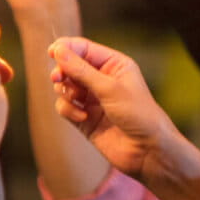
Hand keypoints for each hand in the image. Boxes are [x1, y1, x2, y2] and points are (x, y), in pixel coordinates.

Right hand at [48, 37, 176, 176]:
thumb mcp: (110, 88)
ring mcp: (91, 99)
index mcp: (113, 65)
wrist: (147, 151)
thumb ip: (81, 70)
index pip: (83, 48)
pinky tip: (83, 117)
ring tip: (77, 100)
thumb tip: (57, 50)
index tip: (52, 52)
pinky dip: (69, 110)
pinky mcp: (83, 117)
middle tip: (58, 78)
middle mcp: (101, 79)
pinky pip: (64, 106)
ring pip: (64, 87)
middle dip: (62, 72)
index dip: (66, 48)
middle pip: (69, 66)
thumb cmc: (138, 115)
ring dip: (66, 92)